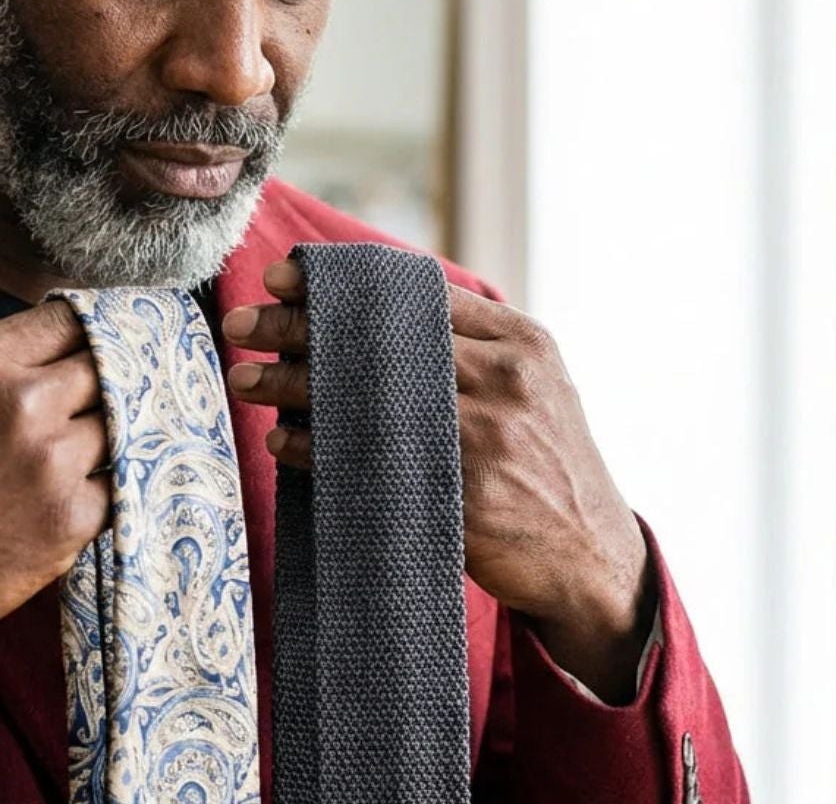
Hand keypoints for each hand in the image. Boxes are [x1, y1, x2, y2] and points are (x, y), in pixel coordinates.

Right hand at [0, 301, 108, 706]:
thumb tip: (51, 356)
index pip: (67, 321)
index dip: (86, 334)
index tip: (94, 347)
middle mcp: (20, 402)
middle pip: (104, 368)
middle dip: (101, 385)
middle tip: (89, 407)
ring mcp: (52, 461)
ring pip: (117, 428)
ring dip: (100, 442)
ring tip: (64, 463)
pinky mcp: (71, 518)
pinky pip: (114, 488)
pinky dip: (95, 495)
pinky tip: (59, 504)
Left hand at [220, 260, 653, 701]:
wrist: (593, 560)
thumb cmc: (546, 465)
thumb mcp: (534, 388)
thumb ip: (472, 345)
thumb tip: (376, 306)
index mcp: (522, 345)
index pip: (418, 294)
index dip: (343, 283)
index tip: (284, 277)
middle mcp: (506, 382)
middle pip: (381, 338)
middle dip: (300, 327)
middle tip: (242, 321)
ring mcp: (485, 439)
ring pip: (365, 396)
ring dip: (292, 386)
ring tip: (242, 377)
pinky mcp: (462, 496)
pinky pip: (368, 460)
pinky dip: (318, 448)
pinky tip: (282, 440)